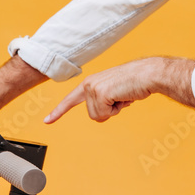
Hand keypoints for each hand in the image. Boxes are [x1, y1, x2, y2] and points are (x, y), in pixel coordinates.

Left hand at [45, 58, 160, 123]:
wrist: (147, 74)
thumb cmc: (136, 82)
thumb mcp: (114, 91)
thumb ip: (104, 99)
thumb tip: (103, 111)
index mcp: (91, 82)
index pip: (71, 99)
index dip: (59, 111)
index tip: (47, 120)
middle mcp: (88, 83)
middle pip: (93, 115)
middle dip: (109, 111)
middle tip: (121, 97)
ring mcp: (93, 88)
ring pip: (98, 116)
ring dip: (114, 110)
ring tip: (123, 95)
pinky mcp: (100, 93)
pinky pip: (105, 114)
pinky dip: (117, 109)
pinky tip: (123, 96)